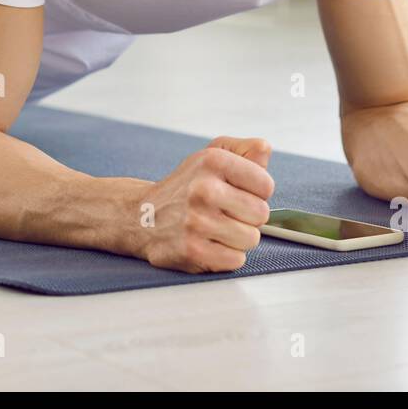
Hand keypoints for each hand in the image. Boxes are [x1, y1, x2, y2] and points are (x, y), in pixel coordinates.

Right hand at [137, 136, 274, 272]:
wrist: (141, 215)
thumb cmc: (186, 187)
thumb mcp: (212, 156)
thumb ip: (245, 150)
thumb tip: (264, 148)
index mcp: (212, 161)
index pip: (265, 185)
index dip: (256, 192)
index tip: (237, 192)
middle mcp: (203, 189)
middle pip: (261, 214)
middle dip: (247, 216)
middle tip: (225, 212)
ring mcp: (196, 221)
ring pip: (250, 239)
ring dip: (237, 237)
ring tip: (215, 228)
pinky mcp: (192, 251)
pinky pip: (236, 260)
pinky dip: (226, 256)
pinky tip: (208, 243)